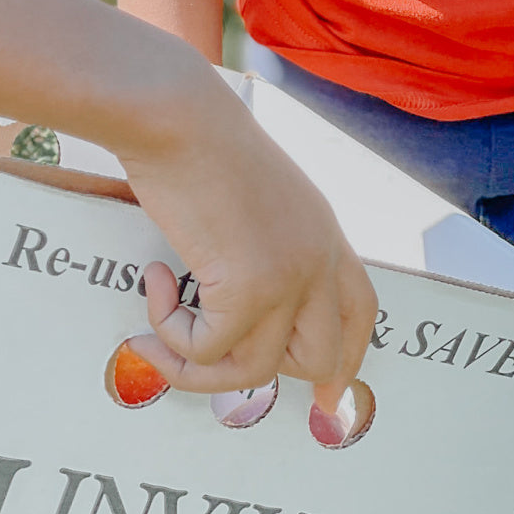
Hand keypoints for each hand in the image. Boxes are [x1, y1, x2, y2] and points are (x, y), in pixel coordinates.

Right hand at [118, 74, 376, 412]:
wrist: (175, 114)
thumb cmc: (197, 138)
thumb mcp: (252, 195)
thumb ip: (261, 242)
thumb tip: (235, 298)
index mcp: (323, 229)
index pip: (359, 309)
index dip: (347, 359)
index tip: (326, 399)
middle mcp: (317, 257)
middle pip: (320, 357)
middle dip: (264, 374)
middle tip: (206, 368)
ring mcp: (288, 276)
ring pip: (255, 370)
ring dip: (195, 362)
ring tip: (155, 328)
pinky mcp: (247, 290)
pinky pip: (206, 350)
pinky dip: (169, 333)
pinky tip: (155, 280)